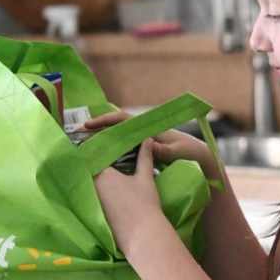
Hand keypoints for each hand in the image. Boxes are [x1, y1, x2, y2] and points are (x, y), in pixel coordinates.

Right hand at [85, 111, 217, 178]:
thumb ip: (163, 149)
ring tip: (83, 148)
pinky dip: (111, 151)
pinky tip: (100, 160)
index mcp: (149, 128)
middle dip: (97, 129)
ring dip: (101, 141)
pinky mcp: (144, 151)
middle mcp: (144, 132)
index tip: (88, 125)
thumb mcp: (178, 152)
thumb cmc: (191, 153)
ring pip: (117, 138)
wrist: (202, 159)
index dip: (104, 121)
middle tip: (77, 136)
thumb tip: (148, 143)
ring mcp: (143, 141)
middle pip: (115, 127)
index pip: (122, 120)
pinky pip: (123, 148)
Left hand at [93, 139, 167, 251]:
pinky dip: (87, 192)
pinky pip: (84, 198)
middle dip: (87, 163)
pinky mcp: (90, 214)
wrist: (142, 235)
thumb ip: (144, 157)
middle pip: (84, 170)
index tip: (92, 141)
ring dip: (85, 177)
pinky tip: (93, 189)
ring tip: (90, 169)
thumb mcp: (145, 178)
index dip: (91, 148)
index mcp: (102, 174)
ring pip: (83, 184)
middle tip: (91, 155)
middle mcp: (91, 186)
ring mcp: (89, 201)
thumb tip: (147, 140)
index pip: (91, 156)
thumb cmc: (145, 204)